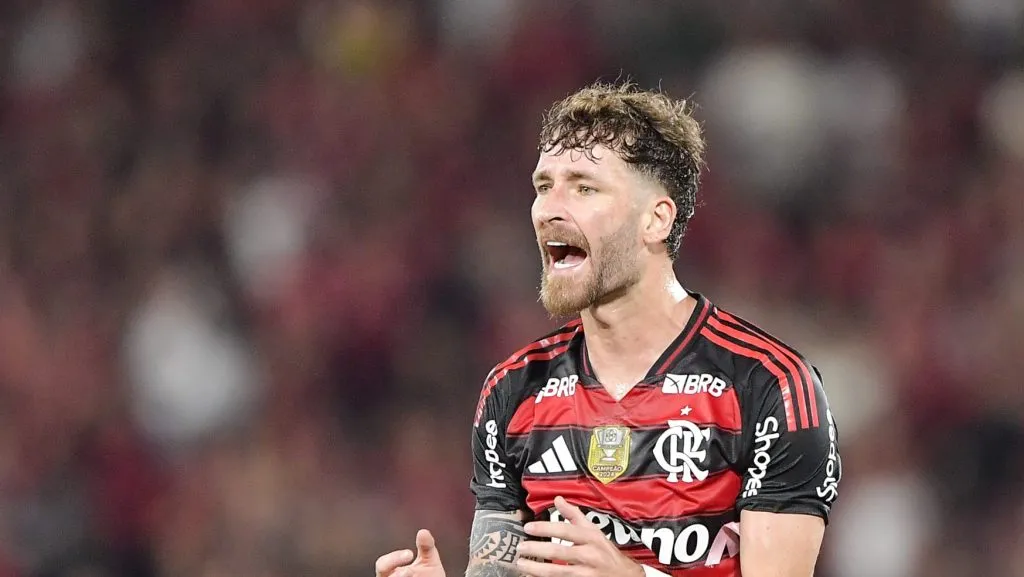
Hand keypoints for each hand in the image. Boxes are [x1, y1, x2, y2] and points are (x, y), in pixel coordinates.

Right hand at [374, 529, 446, 576]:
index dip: (393, 558)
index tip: (410, 554)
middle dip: (395, 574)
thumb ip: (426, 548)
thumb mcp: (430, 562)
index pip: (383, 564)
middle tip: (409, 570)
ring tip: (411, 574)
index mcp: (392, 572)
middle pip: (381, 576)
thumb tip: (423, 532)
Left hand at [516, 497, 643, 576]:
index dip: (546, 528)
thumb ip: (574, 515)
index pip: (566, 530)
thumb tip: (558, 499)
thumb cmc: (606, 552)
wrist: (625, 576)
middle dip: (537, 550)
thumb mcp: (594, 531)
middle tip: (520, 547)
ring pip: (558, 571)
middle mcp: (590, 555)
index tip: (528, 527)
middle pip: (559, 552)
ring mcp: (587, 573)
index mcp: (591, 537)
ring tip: (522, 564)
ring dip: (537, 568)